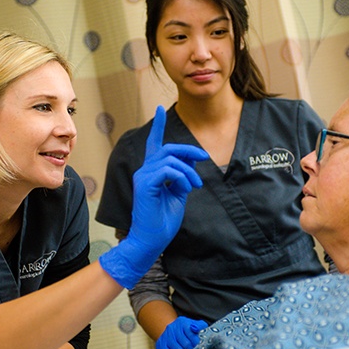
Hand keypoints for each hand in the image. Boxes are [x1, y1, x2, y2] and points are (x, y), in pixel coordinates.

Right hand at [100, 106, 207, 287]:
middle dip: (189, 150)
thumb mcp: (178, 195)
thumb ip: (182, 178)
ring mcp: (143, 177)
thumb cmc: (163, 221)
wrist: (151, 240)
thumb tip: (191, 165)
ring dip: (188, 170)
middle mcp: (145, 171)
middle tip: (205, 159)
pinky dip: (181, 177)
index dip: (158, 126)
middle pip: (168, 148)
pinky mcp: (146, 184)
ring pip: (170, 158)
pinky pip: (168, 170)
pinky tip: (185, 188)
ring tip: (195, 185)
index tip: (160, 108)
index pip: (154, 145)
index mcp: (152, 173)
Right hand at [156, 316, 207, 348]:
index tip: (200, 348)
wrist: (171, 331)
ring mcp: (165, 336)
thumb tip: (197, 329)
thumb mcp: (194, 324)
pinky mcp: (160, 345)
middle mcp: (172, 328)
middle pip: (185, 343)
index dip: (197, 343)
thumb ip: (200, 326)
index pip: (191, 334)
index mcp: (182, 322)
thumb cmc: (185, 330)